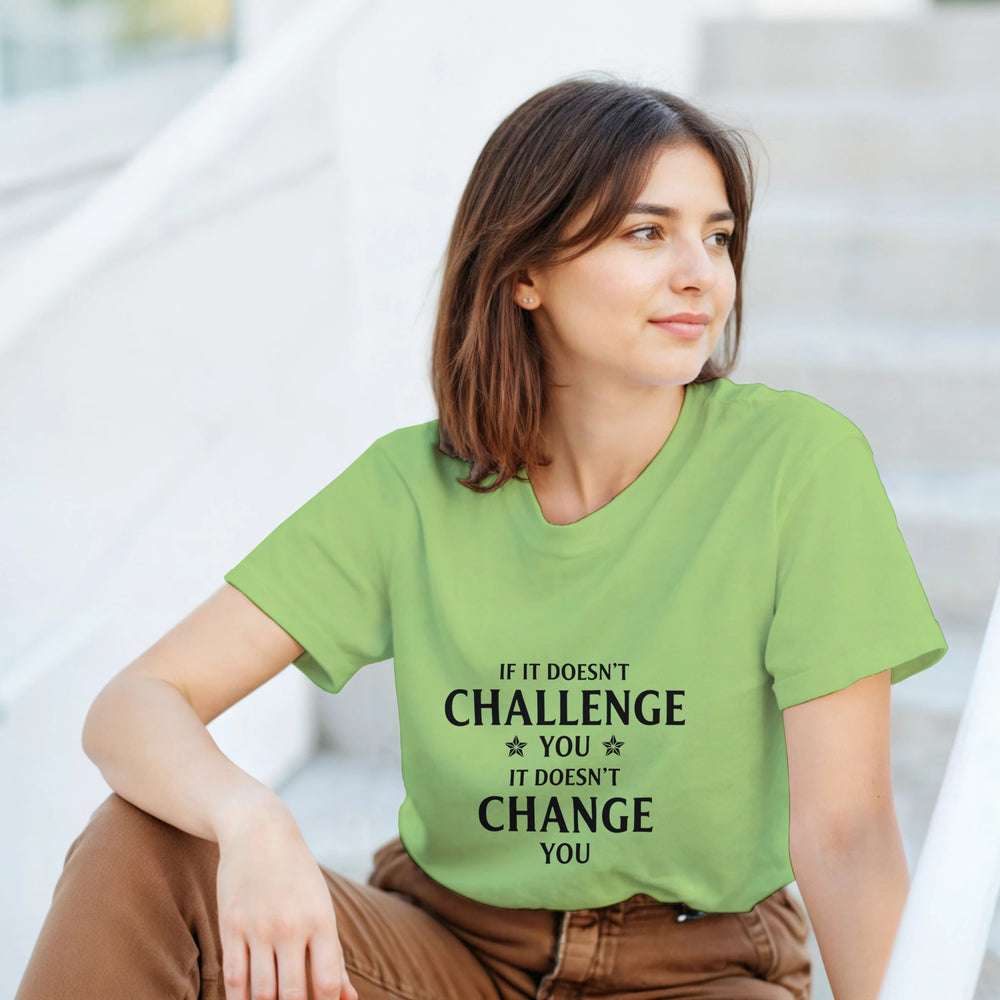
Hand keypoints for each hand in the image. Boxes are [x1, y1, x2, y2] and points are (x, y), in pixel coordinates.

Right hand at [215, 801, 357, 999]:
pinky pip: (232, 979)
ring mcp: (258, 927)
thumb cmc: (298, 876)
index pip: (327, 982)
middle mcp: (291, 926)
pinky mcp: (230, 927)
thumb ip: (334, 956)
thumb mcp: (323, 908)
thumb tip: (350, 999)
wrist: (259, 832)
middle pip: (293, 995)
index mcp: (321, 920)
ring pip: (261, 993)